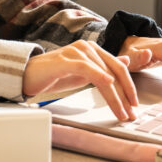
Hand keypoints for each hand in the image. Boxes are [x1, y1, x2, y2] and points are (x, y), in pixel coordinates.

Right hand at [23, 39, 139, 120]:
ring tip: (121, 112)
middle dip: (126, 95)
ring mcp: (76, 51)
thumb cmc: (53, 75)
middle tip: (131, 113)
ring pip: (104, 73)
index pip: (118, 67)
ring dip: (115, 96)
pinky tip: (107, 83)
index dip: (129, 87)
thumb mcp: (83, 73)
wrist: (27, 75)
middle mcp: (87, 47)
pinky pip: (86, 67)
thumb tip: (124, 61)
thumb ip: (102, 68)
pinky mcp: (65, 59)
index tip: (134, 106)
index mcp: (93, 50)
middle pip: (115, 71)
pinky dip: (99, 75)